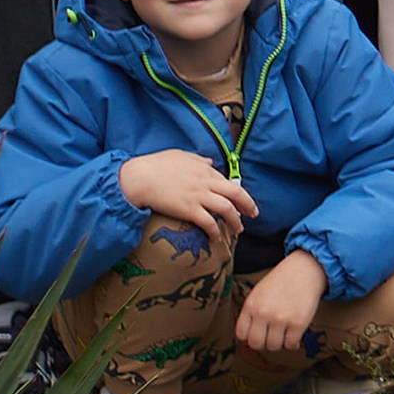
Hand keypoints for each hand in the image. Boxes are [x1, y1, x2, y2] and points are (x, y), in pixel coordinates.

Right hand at [119, 151, 256, 237]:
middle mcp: (205, 182)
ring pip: (227, 209)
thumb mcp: (179, 156)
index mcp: (203, 169)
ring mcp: (198, 196)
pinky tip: (216, 238)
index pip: (227, 181)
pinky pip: (209, 223)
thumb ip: (197, 159)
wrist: (140, 178)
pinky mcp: (189, 210)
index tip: (243, 201)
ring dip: (236, 221)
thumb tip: (210, 162)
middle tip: (253, 214)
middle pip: (235, 193)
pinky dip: (216, 231)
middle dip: (248, 205)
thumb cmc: (155, 165)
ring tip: (238, 230)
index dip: (238, 192)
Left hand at [234, 250, 327, 355]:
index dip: (249, 338)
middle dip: (264, 343)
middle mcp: (263, 313)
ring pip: (274, 347)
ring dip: (279, 344)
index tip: (257, 335)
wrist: (304, 270)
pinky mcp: (297, 323)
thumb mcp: (258, 293)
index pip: (241, 334)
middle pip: (256, 344)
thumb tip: (249, 337)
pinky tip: (294, 336)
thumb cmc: (281, 282)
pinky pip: (290, 345)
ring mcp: (280, 319)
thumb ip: (252, 313)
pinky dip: (293, 344)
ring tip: (284, 334)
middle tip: (271, 337)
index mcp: (250, 305)